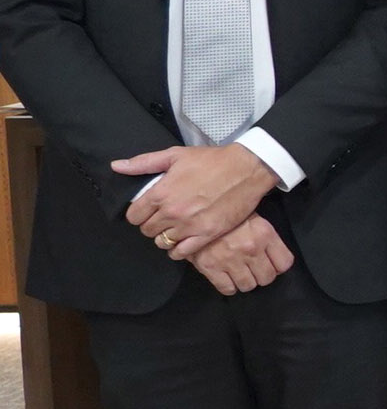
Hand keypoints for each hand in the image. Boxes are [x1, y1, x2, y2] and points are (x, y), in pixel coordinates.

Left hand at [115, 144, 279, 258]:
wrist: (247, 168)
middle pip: (147, 231)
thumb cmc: (212, 160)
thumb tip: (116, 166)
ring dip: (166, 236)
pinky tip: (184, 239)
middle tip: (165, 216)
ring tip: (177, 227)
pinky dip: (178, 249)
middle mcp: (172, 212)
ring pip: (163, 242)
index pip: (134, 216)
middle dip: (153, 224)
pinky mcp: (206, 234)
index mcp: (161, 193)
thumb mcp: (176, 155)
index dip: (140, 213)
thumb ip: (144, 162)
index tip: (150, 209)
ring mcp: (189, 225)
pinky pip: (180, 253)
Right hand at [186, 214, 293, 295]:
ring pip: (248, 286)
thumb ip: (265, 236)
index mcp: (264, 233)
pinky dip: (229, 287)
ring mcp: (230, 260)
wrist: (196, 213)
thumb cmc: (228, 213)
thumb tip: (274, 254)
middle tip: (255, 268)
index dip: (279, 265)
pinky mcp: (211, 268)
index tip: (273, 264)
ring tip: (241, 272)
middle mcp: (250, 249)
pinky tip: (228, 277)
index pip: (284, 263)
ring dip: (246, 281)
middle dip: (262, 275)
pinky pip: (227, 289)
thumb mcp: (253, 217)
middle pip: (267, 278)